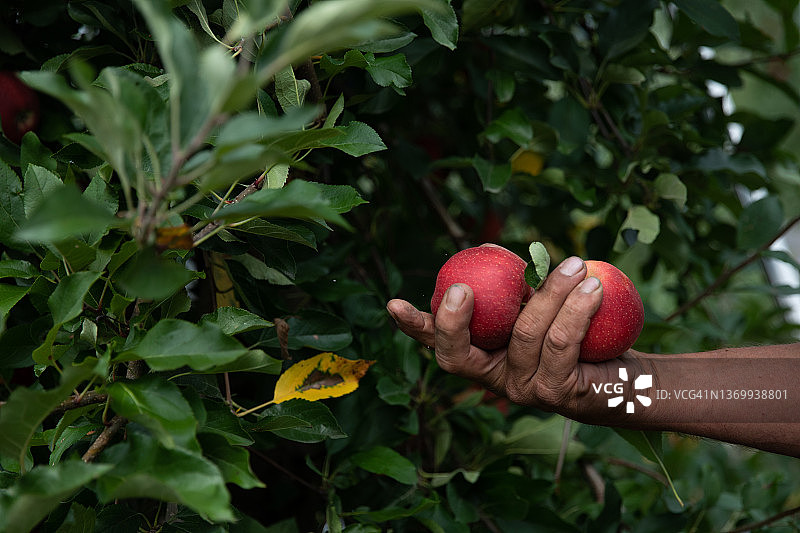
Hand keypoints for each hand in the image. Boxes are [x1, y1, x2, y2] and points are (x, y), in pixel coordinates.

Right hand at [387, 256, 641, 420]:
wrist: (627, 374)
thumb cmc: (579, 332)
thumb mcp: (542, 304)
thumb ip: (518, 287)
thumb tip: (494, 253)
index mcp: (482, 356)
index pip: (440, 344)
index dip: (414, 326)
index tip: (393, 303)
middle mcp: (494, 379)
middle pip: (457, 356)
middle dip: (453, 322)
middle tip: (462, 288)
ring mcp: (523, 390)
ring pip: (524, 336)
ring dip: (550, 292)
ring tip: (573, 264)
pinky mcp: (558, 394)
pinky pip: (561, 343)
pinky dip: (577, 308)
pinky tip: (593, 285)